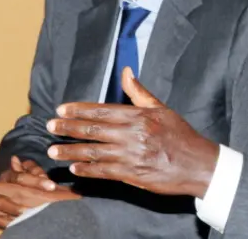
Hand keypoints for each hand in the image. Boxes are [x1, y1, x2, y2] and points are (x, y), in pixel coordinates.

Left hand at [0, 156, 79, 228]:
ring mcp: (13, 218)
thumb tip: (14, 159)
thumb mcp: (44, 179)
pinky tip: (4, 217)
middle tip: (0, 196)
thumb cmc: (57, 196)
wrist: (66, 216)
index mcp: (20, 191)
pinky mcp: (14, 228)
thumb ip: (28, 169)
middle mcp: (13, 205)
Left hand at [46, 67, 218, 197]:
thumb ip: (140, 92)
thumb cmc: (180, 135)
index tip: (61, 110)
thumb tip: (126, 72)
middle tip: (50, 126)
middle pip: (93, 130)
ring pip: (94, 152)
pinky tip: (74, 167)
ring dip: (70, 150)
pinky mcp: (132, 175)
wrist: (198, 164)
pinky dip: (87, 170)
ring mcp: (131, 156)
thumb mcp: (162, 109)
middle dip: (68, 128)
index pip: (102, 111)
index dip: (79, 110)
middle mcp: (133, 135)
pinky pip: (104, 172)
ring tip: (53, 149)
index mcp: (139, 116)